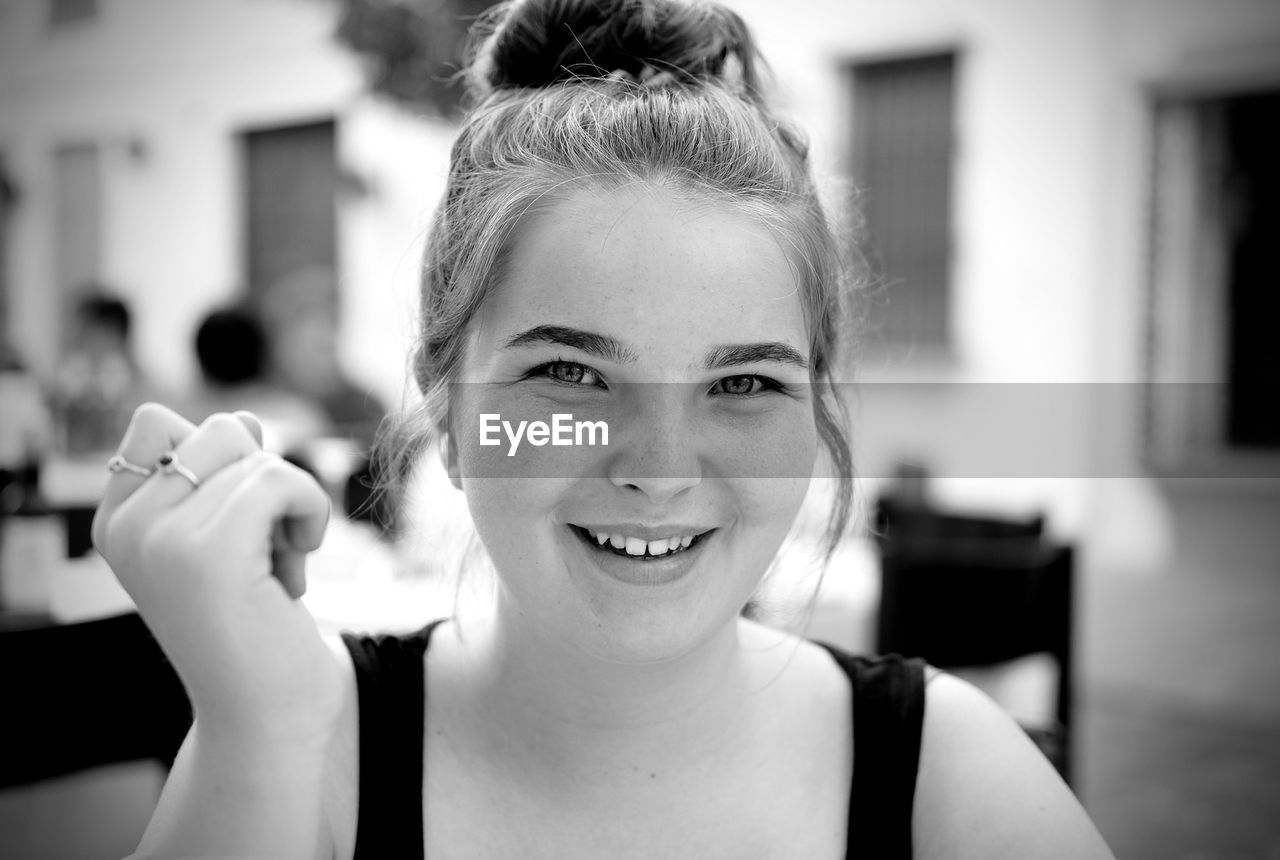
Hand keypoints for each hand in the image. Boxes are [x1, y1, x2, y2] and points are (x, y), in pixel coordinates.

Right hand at [93, 404, 341, 743]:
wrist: (269, 715)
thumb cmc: (258, 625)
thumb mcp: (229, 536)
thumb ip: (223, 474)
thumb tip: (244, 417)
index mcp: (116, 521)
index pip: (159, 423)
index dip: (223, 459)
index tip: (241, 525)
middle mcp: (125, 527)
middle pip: (219, 429)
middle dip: (263, 481)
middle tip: (266, 550)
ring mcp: (160, 538)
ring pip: (256, 452)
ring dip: (291, 505)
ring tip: (278, 569)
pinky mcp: (207, 552)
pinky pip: (281, 479)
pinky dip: (311, 511)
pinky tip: (300, 563)